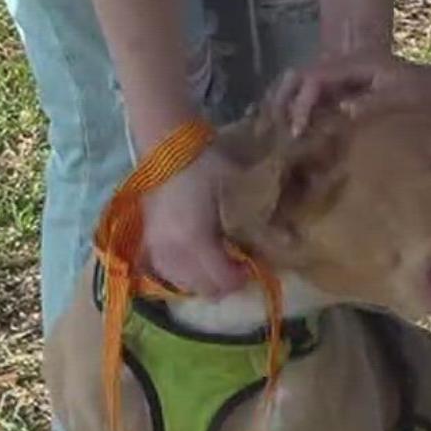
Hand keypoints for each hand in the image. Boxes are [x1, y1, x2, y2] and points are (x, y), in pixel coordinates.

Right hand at [138, 144, 247, 295]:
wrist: (167, 142)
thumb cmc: (205, 162)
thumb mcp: (237, 188)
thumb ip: (254, 220)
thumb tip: (284, 240)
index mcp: (195, 239)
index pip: (221, 279)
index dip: (240, 278)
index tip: (253, 266)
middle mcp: (172, 250)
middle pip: (202, 288)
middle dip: (223, 283)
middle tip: (238, 267)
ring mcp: (155, 246)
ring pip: (180, 284)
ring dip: (201, 280)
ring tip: (216, 263)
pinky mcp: (146, 238)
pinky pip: (162, 271)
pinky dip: (179, 274)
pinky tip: (191, 262)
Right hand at [271, 53, 430, 135]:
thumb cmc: (429, 96)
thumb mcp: (401, 102)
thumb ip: (371, 105)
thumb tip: (340, 111)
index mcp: (357, 62)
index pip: (315, 78)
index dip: (301, 103)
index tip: (297, 130)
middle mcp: (348, 63)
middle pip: (303, 75)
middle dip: (285, 98)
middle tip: (271, 125)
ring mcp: (350, 73)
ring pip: (308, 84)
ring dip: (292, 103)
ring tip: (277, 128)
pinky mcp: (354, 86)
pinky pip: (322, 95)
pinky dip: (308, 109)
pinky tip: (300, 128)